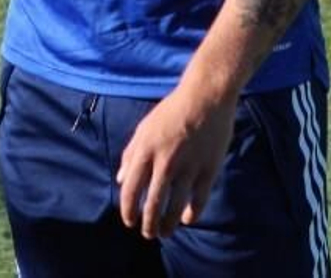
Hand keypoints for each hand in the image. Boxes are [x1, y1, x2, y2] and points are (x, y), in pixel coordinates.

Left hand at [116, 86, 236, 239]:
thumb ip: (130, 154)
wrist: (206, 96)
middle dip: (148, 225)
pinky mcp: (209, 169)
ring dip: (168, 226)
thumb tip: (121, 181)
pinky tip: (187, 219)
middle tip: (148, 234)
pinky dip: (192, 214)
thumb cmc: (172, 111)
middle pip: (153, 205)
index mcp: (145, 151)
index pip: (131, 190)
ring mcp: (188, 167)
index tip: (129, 221)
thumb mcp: (144, 128)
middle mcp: (165, 162)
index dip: (128, 211)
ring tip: (165, 232)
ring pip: (175, 208)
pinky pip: (199, 200)